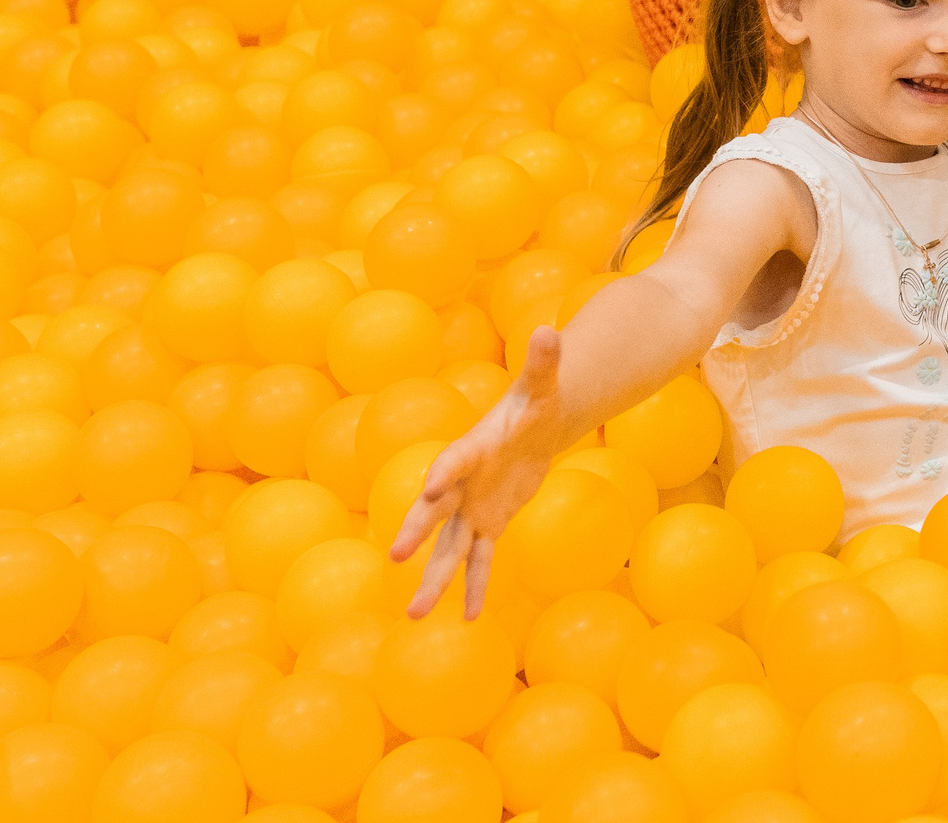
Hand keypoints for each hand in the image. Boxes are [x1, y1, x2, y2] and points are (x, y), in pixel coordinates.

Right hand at [389, 326, 567, 619]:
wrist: (535, 426)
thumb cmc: (535, 402)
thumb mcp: (544, 385)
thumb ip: (543, 361)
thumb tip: (550, 329)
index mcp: (472, 449)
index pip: (453, 461)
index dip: (443, 474)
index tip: (431, 489)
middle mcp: (462, 484)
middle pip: (435, 511)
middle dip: (416, 531)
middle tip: (397, 555)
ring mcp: (471, 509)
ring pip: (449, 549)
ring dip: (434, 580)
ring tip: (416, 615)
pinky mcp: (489, 524)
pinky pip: (480, 560)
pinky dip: (477, 587)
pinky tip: (470, 617)